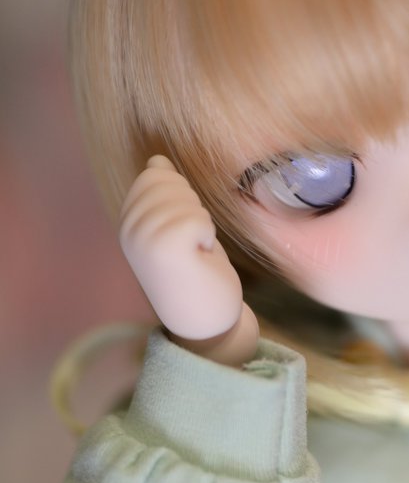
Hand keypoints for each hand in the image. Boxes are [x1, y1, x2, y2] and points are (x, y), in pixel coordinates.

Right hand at [119, 156, 258, 363]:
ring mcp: (143, 238)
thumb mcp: (177, 227)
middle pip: (170, 181)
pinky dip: (208, 237)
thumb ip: (164, 195)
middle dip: (192, 208)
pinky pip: (199, 217)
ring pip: (186, 199)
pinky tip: (199, 259)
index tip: (183, 234)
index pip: (155, 175)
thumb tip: (157, 161)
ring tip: (194, 253)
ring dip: (202, 225)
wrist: (205, 321)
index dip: (182, 199)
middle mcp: (128, 229)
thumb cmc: (196, 273)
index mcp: (126, 221)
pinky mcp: (165, 247)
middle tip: (191, 245)